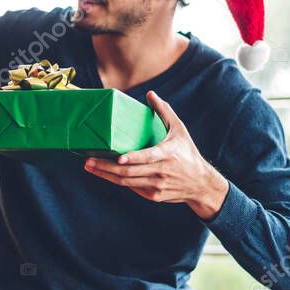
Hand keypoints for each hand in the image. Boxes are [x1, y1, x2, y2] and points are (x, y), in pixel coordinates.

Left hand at [83, 91, 228, 219]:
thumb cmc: (188, 153)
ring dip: (106, 175)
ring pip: (127, 182)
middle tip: (88, 161)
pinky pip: (132, 188)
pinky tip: (104, 174)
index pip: (148, 157)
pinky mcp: (153, 195)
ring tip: (90, 167)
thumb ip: (164, 112)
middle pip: (129, 172)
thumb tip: (150, 94)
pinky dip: (118, 181)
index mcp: (167, 154)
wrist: (201, 184)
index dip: (132, 158)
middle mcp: (161, 172)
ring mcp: (156, 186)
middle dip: (106, 167)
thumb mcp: (179, 130)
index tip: (118, 157)